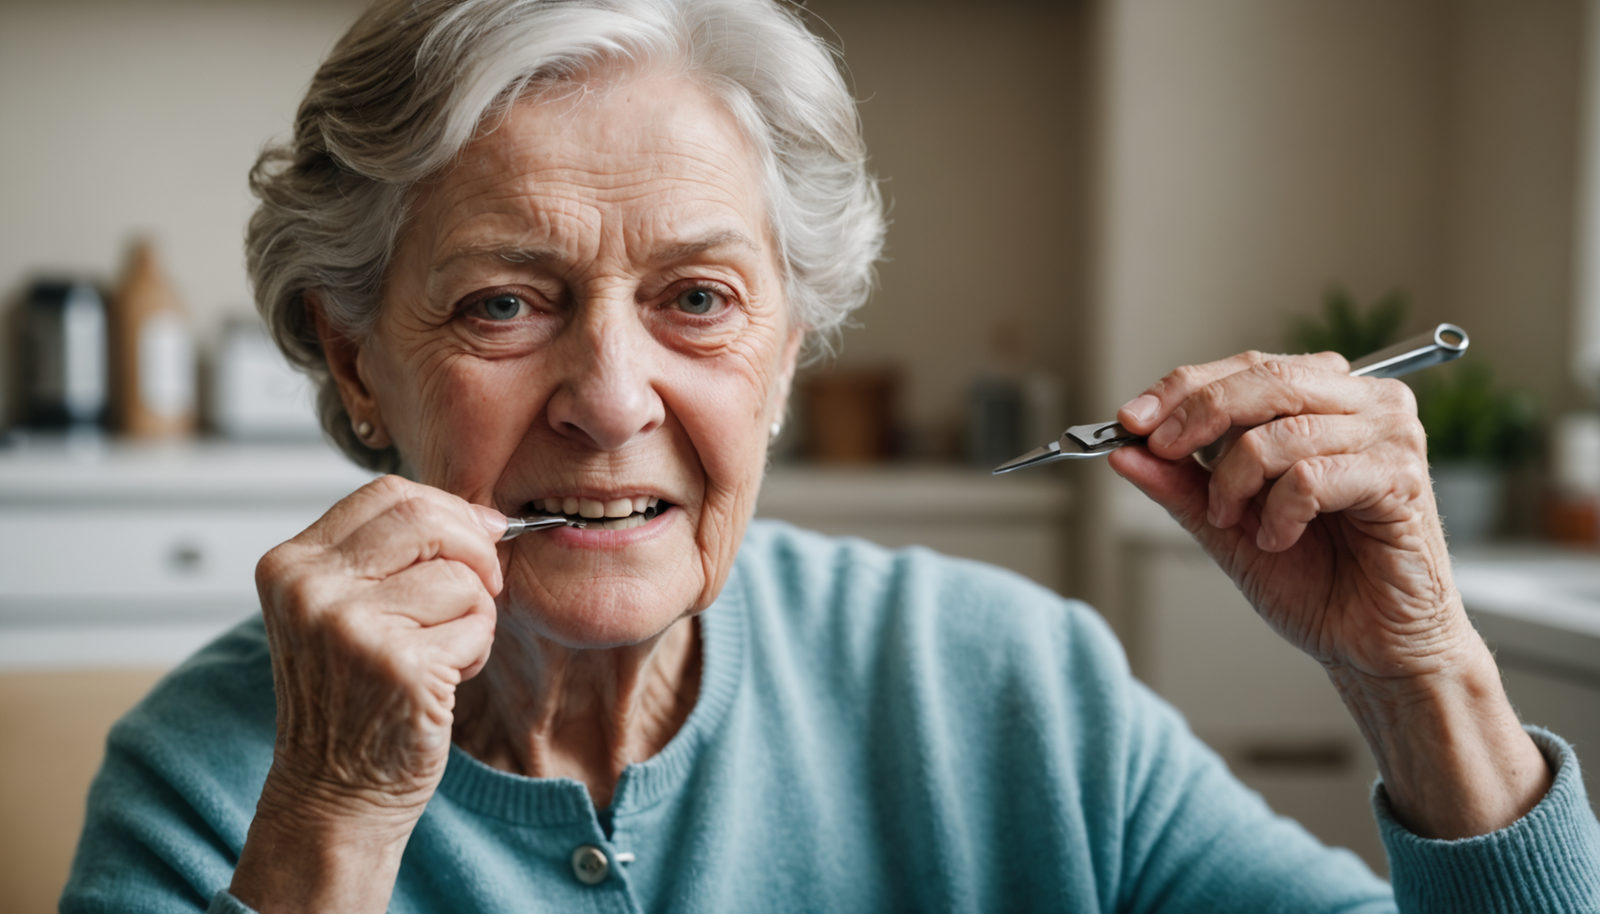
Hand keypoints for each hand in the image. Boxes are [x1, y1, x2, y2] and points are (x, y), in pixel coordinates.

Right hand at [232, 475, 504, 910]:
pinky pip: (476, 623)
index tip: (476, 538)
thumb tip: (482, 515)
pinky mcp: (398, 664)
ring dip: (475, 614)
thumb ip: (390, 555)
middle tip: (484, 585)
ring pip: (461, 576)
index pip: (387, 493)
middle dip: (475, 547)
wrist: (333, 795)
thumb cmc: (352, 699)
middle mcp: (309, 588)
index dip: (447, 509)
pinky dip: (476, 649)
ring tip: (443, 652)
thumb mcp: (342, 610)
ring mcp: (349, 626)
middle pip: (426, 517)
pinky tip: (443, 681)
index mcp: (290, 564)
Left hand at [1109, 350, 1463, 679]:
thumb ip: (1179, 483)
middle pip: (1265, 380)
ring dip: (1236, 482)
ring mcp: (1390, 437)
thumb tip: (1123, 450)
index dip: (1182, 389)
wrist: (1369, 643)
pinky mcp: (1401, 480)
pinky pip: (1310, 477)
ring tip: (1236, 523)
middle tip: (1160, 451)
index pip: (1247, 367)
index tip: (1131, 420)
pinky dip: (1278, 513)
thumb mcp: (1225, 524)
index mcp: (1327, 398)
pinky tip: (1278, 539)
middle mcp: (1365, 404)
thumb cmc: (1314, 579)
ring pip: (1282, 431)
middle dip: (1197, 415)